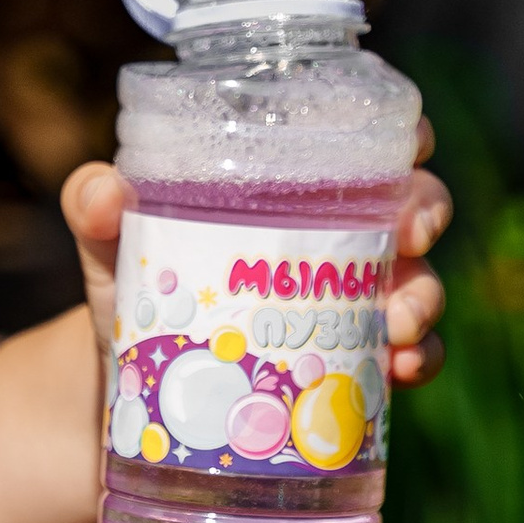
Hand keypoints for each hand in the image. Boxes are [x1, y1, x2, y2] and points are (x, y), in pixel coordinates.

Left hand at [56, 113, 452, 389]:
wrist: (132, 391)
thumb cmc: (140, 287)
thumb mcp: (112, 244)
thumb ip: (96, 208)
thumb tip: (102, 190)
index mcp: (296, 183)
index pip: (368, 139)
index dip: (406, 131)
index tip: (414, 143)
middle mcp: (338, 234)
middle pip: (415, 203)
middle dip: (427, 212)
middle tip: (408, 237)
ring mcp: (355, 302)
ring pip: (420, 283)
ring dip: (423, 297)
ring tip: (395, 323)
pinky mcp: (355, 366)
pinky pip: (410, 358)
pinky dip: (417, 362)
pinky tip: (400, 370)